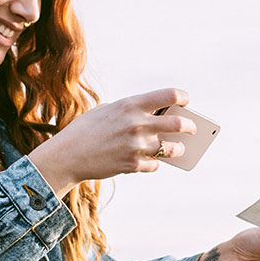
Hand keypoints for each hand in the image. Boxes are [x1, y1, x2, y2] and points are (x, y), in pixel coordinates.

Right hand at [27, 88, 196, 195]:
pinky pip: (155, 165)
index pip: (168, 95)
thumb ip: (130, 111)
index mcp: (131, 105)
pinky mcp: (134, 165)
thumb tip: (155, 118)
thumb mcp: (107, 111)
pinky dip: (154, 163)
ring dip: (178, 149)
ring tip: (179, 148)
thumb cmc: (86, 130)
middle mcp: (137, 124)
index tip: (185, 101)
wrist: (67, 156)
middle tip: (192, 128)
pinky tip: (150, 161)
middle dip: (189, 126)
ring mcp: (137, 146)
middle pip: (178, 124)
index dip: (182, 97)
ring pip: (172, 149)